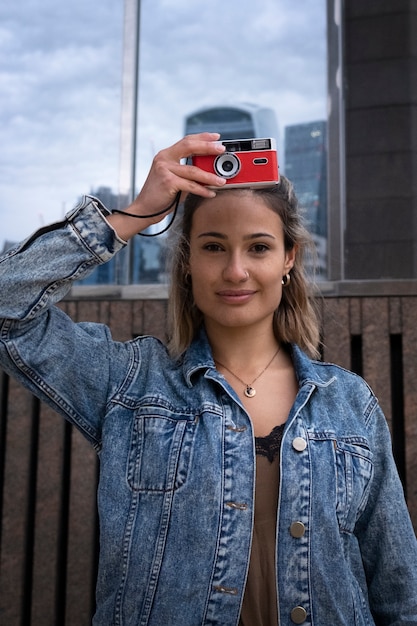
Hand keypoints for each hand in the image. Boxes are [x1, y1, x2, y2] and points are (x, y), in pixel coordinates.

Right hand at [108, 133, 226, 239]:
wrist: (144, 210)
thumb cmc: (161, 196)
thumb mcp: (175, 179)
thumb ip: (189, 173)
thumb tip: (210, 171)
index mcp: (165, 155)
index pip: (186, 141)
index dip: (202, 137)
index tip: (217, 137)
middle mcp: (164, 159)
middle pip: (189, 147)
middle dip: (208, 147)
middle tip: (222, 149)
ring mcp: (164, 169)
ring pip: (193, 170)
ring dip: (210, 176)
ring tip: (222, 181)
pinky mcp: (168, 182)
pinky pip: (191, 185)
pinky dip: (202, 190)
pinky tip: (210, 193)